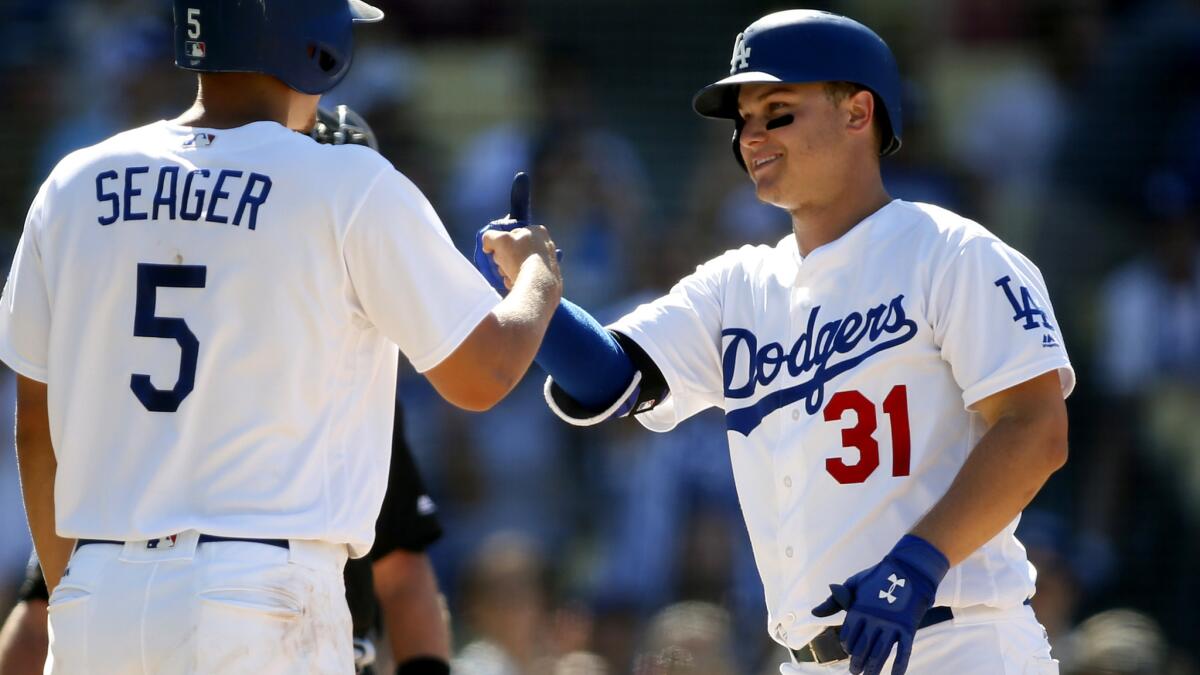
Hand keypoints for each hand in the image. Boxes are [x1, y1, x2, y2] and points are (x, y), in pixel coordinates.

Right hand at [473, 172, 560, 294]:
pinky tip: (517, 284)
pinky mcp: (549, 280)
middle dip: (506, 260)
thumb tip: (488, 245)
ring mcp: (550, 263)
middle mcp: (548, 246)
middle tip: (503, 266)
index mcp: (539, 232)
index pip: (515, 233)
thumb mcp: (498, 240)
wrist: (537, 286)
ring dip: (511, 272)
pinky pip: (528, 279)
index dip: (503, 242)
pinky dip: (520, 282)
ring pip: (521, 266)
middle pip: (517, 251)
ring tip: (510, 277)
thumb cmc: (520, 258)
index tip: (498, 251)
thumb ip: (489, 237)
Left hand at [811, 535, 949, 674]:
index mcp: (859, 609)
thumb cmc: (877, 577)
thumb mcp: (853, 584)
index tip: (849, 651)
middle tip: (855, 672)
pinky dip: (899, 665)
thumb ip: (834, 601)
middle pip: (863, 648)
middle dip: (858, 663)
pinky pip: (903, 651)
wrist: (908, 570)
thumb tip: (814, 613)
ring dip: (874, 667)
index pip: (848, 636)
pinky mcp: (908, 627)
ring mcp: (892, 624)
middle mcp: (874, 619)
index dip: (847, 646)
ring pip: (881, 653)